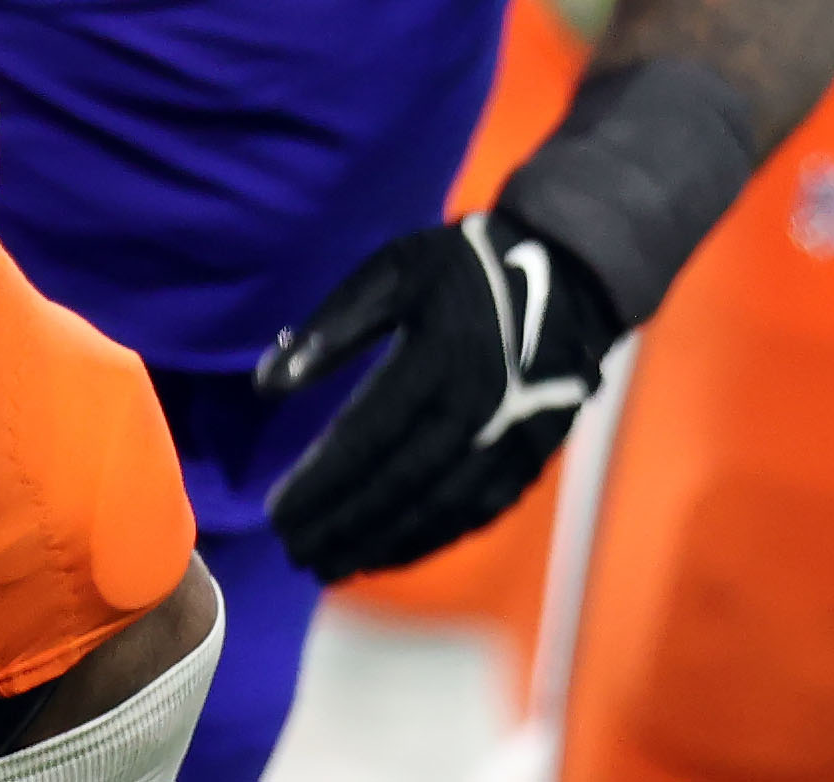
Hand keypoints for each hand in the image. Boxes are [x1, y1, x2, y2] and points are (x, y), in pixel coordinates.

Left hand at [255, 204, 617, 580]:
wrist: (568, 276)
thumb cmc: (462, 267)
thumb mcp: (391, 271)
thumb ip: (330, 328)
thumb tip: (266, 385)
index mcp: (436, 358)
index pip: (363, 438)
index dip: (318, 483)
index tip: (274, 514)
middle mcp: (475, 408)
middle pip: (395, 484)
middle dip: (339, 524)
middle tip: (291, 551)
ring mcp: (508, 439)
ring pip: (434, 509)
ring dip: (378, 543)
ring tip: (329, 566)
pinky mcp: (529, 458)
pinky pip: (474, 512)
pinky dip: (428, 539)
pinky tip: (388, 553)